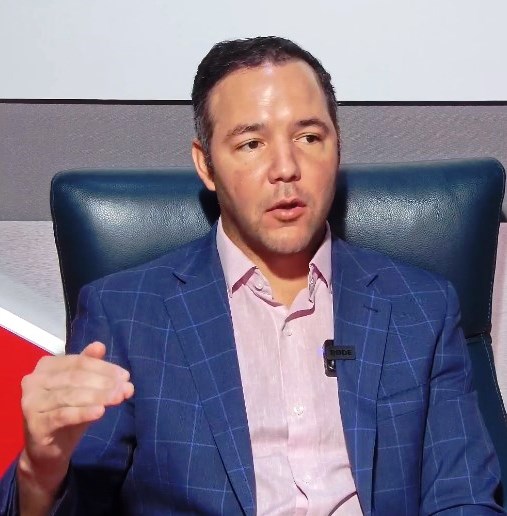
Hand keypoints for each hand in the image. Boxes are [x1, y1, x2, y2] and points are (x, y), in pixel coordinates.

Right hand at [17, 342, 133, 495]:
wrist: (48, 452)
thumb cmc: (67, 413)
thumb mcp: (83, 388)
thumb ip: (90, 367)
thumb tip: (99, 345)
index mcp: (46, 366)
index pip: (79, 362)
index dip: (104, 368)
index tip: (126, 376)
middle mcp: (34, 381)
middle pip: (76, 378)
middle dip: (104, 382)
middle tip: (127, 389)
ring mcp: (30, 403)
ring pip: (70, 395)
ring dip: (99, 396)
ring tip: (119, 398)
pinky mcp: (34, 424)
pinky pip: (63, 415)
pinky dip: (83, 412)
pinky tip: (100, 412)